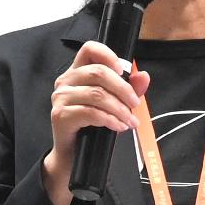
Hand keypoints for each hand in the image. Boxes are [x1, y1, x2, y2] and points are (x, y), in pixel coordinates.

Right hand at [44, 40, 152, 204]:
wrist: (73, 156)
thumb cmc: (91, 127)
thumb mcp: (113, 105)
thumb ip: (128, 89)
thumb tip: (143, 76)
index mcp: (77, 72)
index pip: (89, 49)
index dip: (108, 54)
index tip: (123, 70)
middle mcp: (65, 81)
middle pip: (98, 72)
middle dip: (123, 88)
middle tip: (135, 104)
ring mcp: (61, 98)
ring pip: (97, 94)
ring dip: (119, 109)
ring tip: (130, 121)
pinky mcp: (60, 115)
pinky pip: (90, 112)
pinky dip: (109, 120)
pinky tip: (118, 126)